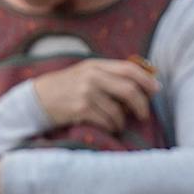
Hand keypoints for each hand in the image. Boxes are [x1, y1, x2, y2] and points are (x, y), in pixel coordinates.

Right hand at [31, 58, 157, 132]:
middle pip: (129, 89)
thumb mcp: (86, 73)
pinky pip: (105, 121)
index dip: (147, 80)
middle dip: (141, 104)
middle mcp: (92, 76)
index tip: (156, 90)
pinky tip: (108, 128)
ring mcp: (86, 93)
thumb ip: (109, 74)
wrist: (37, 99)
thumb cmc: (66, 87)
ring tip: (119, 124)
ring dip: (123, 121)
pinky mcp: (80, 109)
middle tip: (144, 114)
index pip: (130, 69)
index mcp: (96, 65)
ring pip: (118, 110)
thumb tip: (142, 82)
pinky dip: (111, 127)